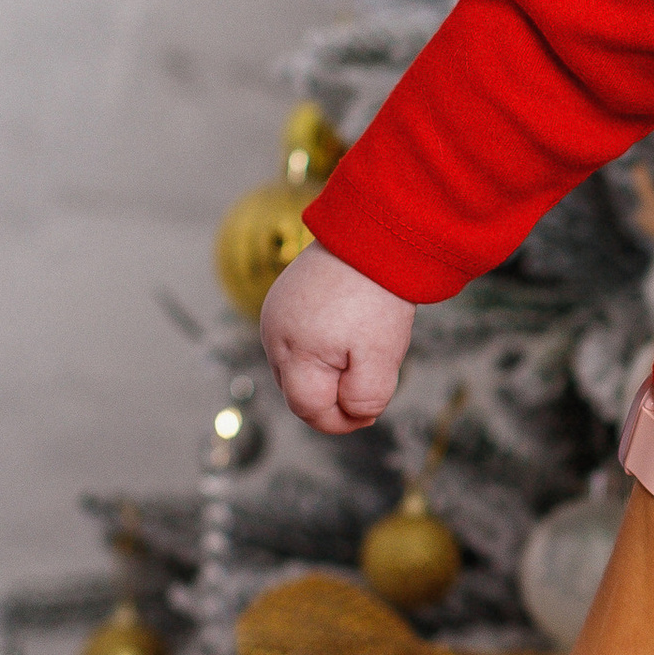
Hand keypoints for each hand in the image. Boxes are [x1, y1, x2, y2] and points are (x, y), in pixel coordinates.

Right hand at [258, 243, 413, 434]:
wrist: (373, 234)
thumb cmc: (377, 296)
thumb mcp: (380, 356)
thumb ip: (364, 396)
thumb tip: (353, 413)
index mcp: (292, 351)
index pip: (308, 409)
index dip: (341, 421)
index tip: (371, 413)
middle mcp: (273, 335)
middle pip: (299, 392)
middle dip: (334, 398)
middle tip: (372, 384)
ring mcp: (275, 315)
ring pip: (299, 368)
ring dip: (329, 373)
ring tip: (363, 350)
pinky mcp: (284, 301)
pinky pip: (299, 342)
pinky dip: (324, 350)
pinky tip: (350, 333)